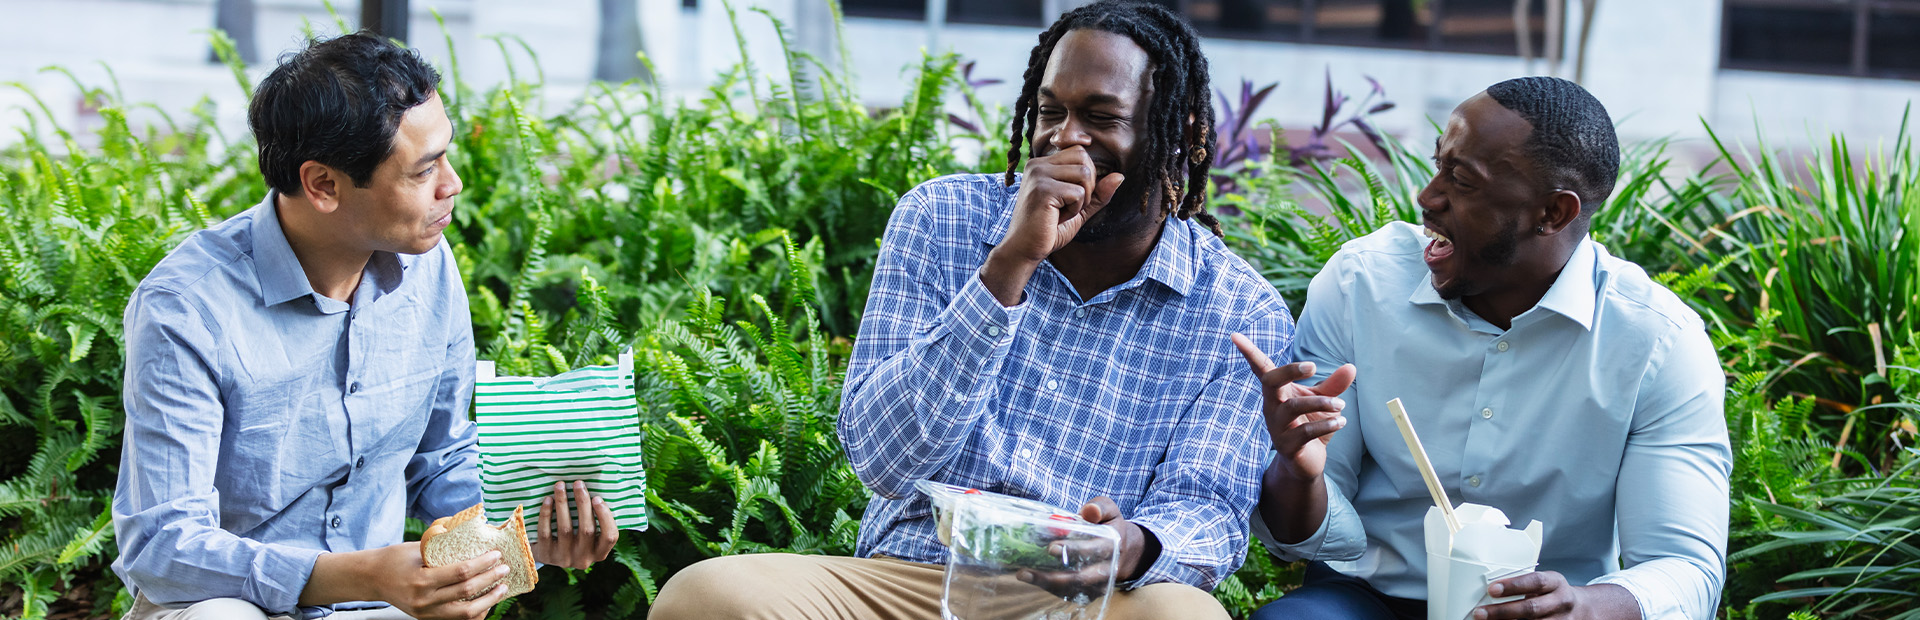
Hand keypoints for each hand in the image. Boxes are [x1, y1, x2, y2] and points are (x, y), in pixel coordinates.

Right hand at [365, 544, 511, 619]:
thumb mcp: (417, 548)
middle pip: (467, 592)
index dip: (483, 564)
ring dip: (489, 600)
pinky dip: (476, 612)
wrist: (371, 578)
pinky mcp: (427, 618)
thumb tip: (475, 533)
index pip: (460, 572)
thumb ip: (443, 546)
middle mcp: (424, 600)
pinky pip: (458, 619)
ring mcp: (426, 613)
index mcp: (421, 579)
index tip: (497, 554)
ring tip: (502, 588)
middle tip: (504, 569)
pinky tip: (487, 602)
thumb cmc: (395, 558)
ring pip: (466, 613)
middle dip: (490, 580)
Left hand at [530, 480, 619, 568]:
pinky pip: (545, 532)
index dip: (605, 517)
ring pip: (565, 529)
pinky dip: (546, 514)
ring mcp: (564, 559)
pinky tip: (548, 500)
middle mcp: (583, 559)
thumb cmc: (574, 537)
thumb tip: (596, 488)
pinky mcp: (546, 556)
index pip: (609, 536)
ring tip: (560, 485)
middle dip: (583, 503)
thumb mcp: (589, 536)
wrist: (547, 554)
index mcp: (599, 553)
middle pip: (587, 530)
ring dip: (563, 504)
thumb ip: (595, 520)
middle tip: (578, 483)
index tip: (597, 497)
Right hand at [1001, 146, 1126, 263]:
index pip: (1079, 152)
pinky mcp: (1042, 190)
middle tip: (1071, 205)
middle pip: (1083, 158)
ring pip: (1084, 174)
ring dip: (1082, 199)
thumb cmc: (1048, 230)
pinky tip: (1057, 218)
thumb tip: (1120, 176)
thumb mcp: (1079, 208)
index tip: (1071, 196)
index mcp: (1042, 164)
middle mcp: (1038, 165)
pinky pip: (1078, 192)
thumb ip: (1098, 192)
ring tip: (1063, 212)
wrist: (1024, 250)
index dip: (1086, 175)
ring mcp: (1039, 176)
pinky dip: (1074, 210)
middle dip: (1088, 185)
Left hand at [1015, 497, 1145, 597]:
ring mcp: (1100, 584)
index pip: (1094, 550)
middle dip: (1055, 575)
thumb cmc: (1109, 525)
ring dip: (1047, 584)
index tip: (1051, 548)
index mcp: (1112, 545)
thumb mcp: (1108, 510)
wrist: (1124, 549)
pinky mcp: (1091, 593)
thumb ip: (1099, 507)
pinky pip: (1071, 595)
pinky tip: (1033, 579)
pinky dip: (1051, 589)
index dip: (1074, 550)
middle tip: (1028, 569)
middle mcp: (1108, 568)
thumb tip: (1088, 511)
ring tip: (1023, 575)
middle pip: (1082, 577)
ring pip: (1073, 589)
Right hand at [1231, 334, 1355, 480]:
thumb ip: (1334, 385)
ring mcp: (1276, 427)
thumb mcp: (1323, 401)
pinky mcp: (1286, 446)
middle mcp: (1272, 407)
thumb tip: (1351, 367)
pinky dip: (1326, 424)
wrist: (1306, 462)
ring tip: (1341, 405)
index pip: (1261, 368)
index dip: (1248, 352)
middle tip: (1313, 366)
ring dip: (1321, 403)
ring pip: (1293, 407)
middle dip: (1289, 371)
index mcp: (1277, 392)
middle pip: (1271, 382)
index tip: (1234, 335)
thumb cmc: (1310, 424)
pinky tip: (1340, 422)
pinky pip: (1305, 432)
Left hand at [1474, 572, 1635, 619]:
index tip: (1491, 589)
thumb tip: (1490, 591)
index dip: (1513, 586)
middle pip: (1531, 608)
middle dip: (1503, 612)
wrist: (1583, 610)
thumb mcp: (1545, 583)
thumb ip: (1523, 584)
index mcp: (1555, 583)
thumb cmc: (1553, 594)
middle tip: (1480, 613)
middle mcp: (1561, 602)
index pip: (1534, 582)